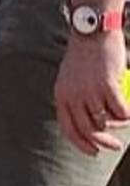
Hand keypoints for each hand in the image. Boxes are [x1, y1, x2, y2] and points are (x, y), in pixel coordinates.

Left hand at [55, 29, 129, 154]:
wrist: (92, 34)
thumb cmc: (85, 57)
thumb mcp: (72, 79)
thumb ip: (76, 98)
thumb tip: (92, 122)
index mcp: (61, 96)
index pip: (68, 128)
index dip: (81, 143)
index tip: (94, 152)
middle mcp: (72, 96)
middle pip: (88, 129)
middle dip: (103, 142)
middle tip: (116, 147)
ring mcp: (89, 91)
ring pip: (106, 120)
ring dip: (118, 124)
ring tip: (124, 118)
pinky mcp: (106, 86)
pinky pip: (120, 110)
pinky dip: (128, 114)